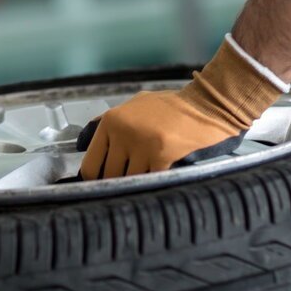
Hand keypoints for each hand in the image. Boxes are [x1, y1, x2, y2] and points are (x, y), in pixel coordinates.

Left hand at [79, 38, 285, 179]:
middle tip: (128, 184)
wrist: (206, 105)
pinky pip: (151, 180)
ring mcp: (141, 145)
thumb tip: (84, 144)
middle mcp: (122, 132)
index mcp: (111, 121)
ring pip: (130, 181)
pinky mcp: (161, 155)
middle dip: (118, 183)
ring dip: (138, 183)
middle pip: (109, 177)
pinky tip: (162, 175)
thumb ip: (110, 123)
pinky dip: (155, 181)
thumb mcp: (135, 105)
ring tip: (148, 177)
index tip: (103, 186)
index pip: (90, 164)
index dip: (96, 180)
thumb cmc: (171, 107)